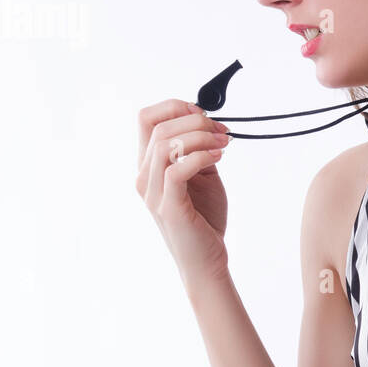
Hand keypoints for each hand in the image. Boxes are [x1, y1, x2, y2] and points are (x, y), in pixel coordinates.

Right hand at [135, 99, 233, 283]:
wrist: (206, 259)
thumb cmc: (204, 219)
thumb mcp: (203, 174)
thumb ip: (198, 149)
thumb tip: (207, 121)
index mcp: (149, 165)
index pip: (147, 118)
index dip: (176, 107)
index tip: (206, 115)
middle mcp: (144, 176)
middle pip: (158, 126)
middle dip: (195, 120)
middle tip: (222, 132)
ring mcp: (153, 192)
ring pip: (165, 144)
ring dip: (200, 137)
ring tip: (223, 144)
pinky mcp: (169, 207)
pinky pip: (176, 170)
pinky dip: (200, 157)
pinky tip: (219, 159)